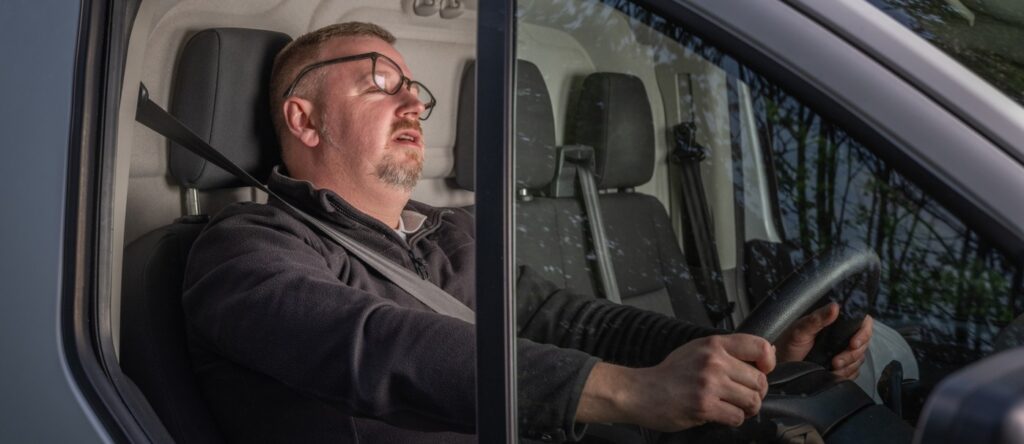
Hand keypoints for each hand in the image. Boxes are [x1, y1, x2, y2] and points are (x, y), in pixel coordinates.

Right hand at [577, 334, 775, 430]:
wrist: (641, 391)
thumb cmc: (669, 373)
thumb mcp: (696, 350)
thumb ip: (725, 351)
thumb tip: (763, 354)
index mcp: (714, 344)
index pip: (759, 346)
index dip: (768, 361)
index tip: (763, 370)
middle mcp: (714, 361)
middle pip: (759, 380)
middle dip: (756, 393)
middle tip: (743, 397)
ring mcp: (709, 384)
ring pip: (752, 400)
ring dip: (746, 409)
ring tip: (733, 407)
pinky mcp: (704, 406)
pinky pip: (737, 417)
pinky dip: (733, 420)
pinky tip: (720, 415)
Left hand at [775, 302, 873, 379]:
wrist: (778, 365)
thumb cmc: (786, 344)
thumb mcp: (801, 329)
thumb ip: (818, 318)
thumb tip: (835, 306)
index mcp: (835, 323)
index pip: (862, 323)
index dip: (863, 333)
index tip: (853, 343)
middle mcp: (841, 336)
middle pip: (863, 343)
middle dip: (852, 354)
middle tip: (836, 361)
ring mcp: (842, 352)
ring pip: (859, 359)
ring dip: (849, 366)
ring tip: (832, 368)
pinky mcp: (840, 368)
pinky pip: (853, 372)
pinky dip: (846, 375)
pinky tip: (834, 374)